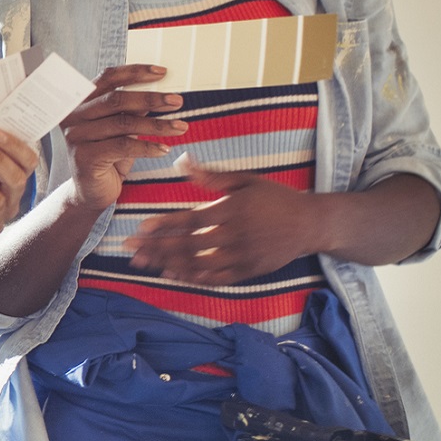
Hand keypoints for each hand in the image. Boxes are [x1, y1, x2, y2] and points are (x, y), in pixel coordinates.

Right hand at [58, 64, 188, 208]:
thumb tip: (162, 91)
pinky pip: (123, 147)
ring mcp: (76, 136)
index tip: (162, 72)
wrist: (91, 192)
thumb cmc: (108, 156)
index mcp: (82, 101)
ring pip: (123, 123)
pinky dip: (148, 147)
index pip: (108, 78)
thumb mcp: (121, 128)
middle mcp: (74, 115)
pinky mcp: (84, 156)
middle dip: (151, 98)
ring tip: (180, 127)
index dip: (135, 72)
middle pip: (116, 99)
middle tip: (177, 101)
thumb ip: (133, 109)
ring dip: (157, 124)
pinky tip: (164, 149)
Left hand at [123, 154, 323, 285]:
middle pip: (189, 245)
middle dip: (157, 248)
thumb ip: (212, 176)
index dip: (165, 225)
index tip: (141, 228)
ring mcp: (242, 256)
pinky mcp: (248, 272)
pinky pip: (215, 279)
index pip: (191, 220)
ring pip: (198, 265)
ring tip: (143, 263)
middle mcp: (235, 236)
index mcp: (232, 210)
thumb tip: (181, 162)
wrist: (309, 224)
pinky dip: (192, 278)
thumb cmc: (275, 198)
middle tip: (130, 249)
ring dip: (168, 264)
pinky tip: (171, 274)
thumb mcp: (246, 180)